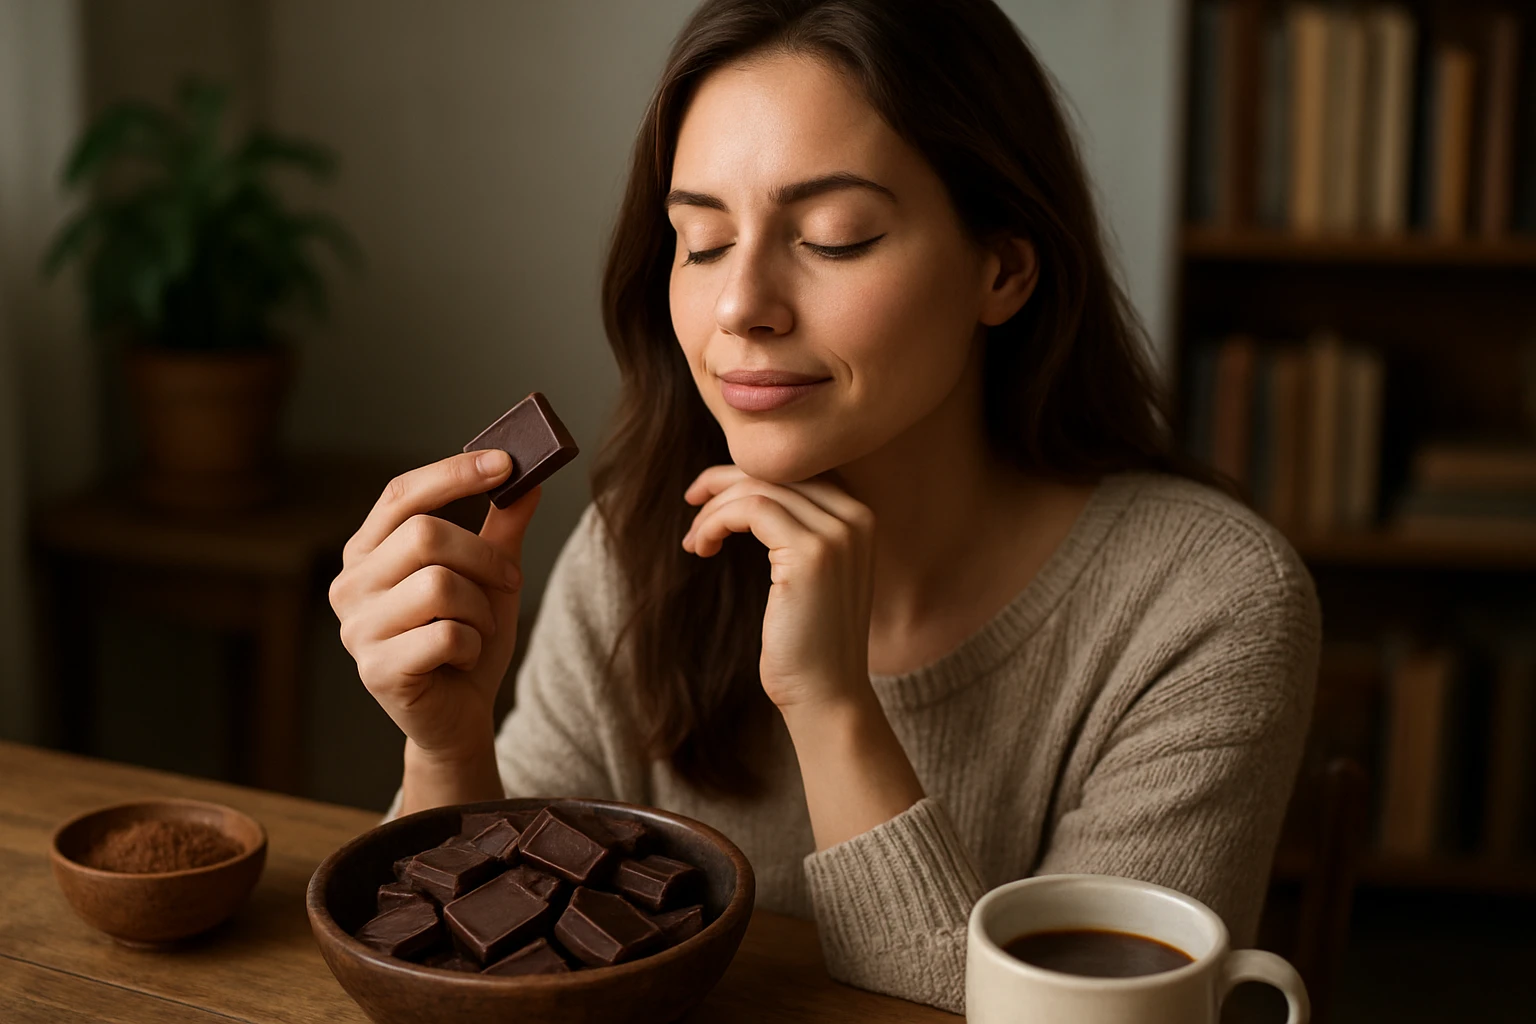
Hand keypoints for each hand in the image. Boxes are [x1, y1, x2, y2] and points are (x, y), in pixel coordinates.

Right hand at [328, 450, 539, 759]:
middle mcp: (350, 584)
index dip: (454, 473)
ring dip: (481, 608)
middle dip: (484, 557)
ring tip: (478, 629)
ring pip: (439, 585)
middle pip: (425, 535)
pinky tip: (464, 657)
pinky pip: (446, 635)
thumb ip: (502, 529)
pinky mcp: (376, 670)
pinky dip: (473, 644)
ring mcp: (356, 629)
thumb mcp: (490, 578)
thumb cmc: (467, 641)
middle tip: (510, 579)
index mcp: (368, 551)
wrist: (460, 717)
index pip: (402, 493)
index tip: (506, 462)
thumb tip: (528, 480)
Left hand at [681, 465, 874, 710]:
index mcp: (859, 518)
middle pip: (777, 472)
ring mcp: (837, 534)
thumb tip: (745, 491)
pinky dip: (717, 520)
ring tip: (695, 541)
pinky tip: (702, 546)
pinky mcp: (811, 554)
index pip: (796, 472)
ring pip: (759, 488)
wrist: (827, 696)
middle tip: (691, 501)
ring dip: (715, 508)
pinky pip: (751, 509)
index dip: (747, 474)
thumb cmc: (807, 642)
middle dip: (725, 481)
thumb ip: (795, 530)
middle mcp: (855, 518)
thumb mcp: (807, 575)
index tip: (709, 495)